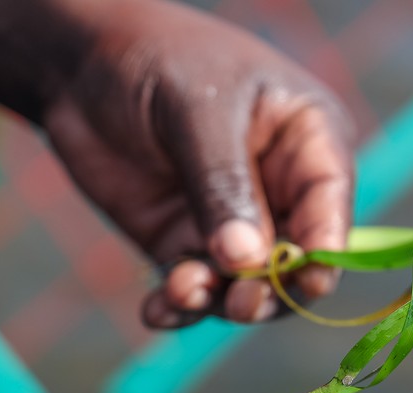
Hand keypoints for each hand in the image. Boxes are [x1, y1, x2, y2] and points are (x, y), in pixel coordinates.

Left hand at [42, 0, 354, 326]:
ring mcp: (234, 226)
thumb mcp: (197, 114)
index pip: (330, 204)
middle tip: (240, 300)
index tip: (311, 280)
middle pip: (297, 261)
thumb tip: (248, 261)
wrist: (82, 64)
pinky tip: (157, 309)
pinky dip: (179, 307)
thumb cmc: (159, 62)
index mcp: (308, 143)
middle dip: (272, 287)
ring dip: (220, 301)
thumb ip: (224, 186)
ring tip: (181, 292)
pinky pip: (196, 291)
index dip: (326, 246)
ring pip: (247, 286)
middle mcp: (282, 192)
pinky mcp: (187, 246)